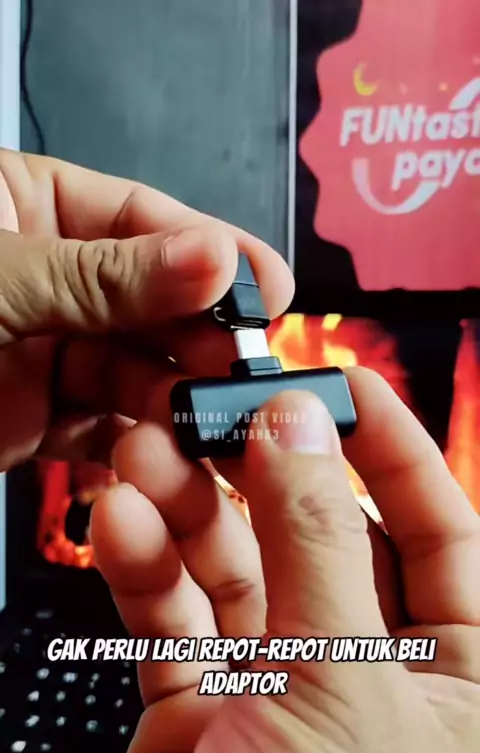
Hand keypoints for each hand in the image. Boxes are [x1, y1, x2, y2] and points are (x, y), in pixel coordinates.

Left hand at [0, 149, 292, 469]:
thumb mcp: (1, 275)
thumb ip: (103, 276)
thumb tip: (216, 259)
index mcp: (32, 207)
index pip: (141, 219)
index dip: (210, 251)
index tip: (270, 284)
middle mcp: (51, 278)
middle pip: (151, 301)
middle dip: (201, 332)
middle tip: (247, 360)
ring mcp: (46, 350)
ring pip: (136, 370)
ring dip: (178, 393)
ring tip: (214, 412)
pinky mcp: (39, 419)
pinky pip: (104, 428)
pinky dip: (140, 443)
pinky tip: (172, 448)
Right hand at [89, 370, 479, 752]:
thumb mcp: (344, 688)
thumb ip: (317, 547)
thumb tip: (300, 433)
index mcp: (459, 677)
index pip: (442, 531)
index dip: (395, 449)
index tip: (341, 380)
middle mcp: (371, 678)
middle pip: (321, 536)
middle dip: (264, 471)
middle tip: (214, 408)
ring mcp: (280, 693)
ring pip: (237, 570)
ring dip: (190, 508)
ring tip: (146, 454)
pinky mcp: (200, 715)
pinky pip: (175, 620)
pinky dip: (146, 568)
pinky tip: (123, 523)